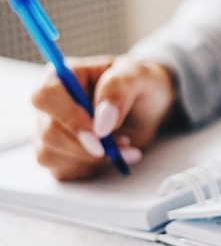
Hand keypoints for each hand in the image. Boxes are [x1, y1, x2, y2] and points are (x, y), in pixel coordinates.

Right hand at [32, 55, 177, 179]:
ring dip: (93, 159)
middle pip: (49, 132)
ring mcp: (50, 130)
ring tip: (123, 144)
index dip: (70, 118)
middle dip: (89, 146)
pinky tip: (111, 155)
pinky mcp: (58, 153)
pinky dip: (91, 168)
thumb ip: (118, 90)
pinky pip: (62, 170)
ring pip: (51, 155)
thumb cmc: (140, 84)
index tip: (100, 134)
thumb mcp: (138, 75)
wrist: (149, 106)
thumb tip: (101, 122)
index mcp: (62, 76)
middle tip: (124, 142)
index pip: (46, 96)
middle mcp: (51, 104)